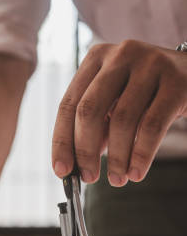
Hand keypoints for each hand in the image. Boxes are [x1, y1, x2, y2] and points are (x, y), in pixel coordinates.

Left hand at [52, 40, 186, 185]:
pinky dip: (141, 154)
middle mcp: (120, 56)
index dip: (62, 140)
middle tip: (88, 177)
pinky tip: (137, 172)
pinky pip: (152, 125)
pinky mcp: (178, 82)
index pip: (68, 104)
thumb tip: (75, 165)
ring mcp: (150, 65)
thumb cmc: (145, 91)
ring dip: (116, 156)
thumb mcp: (114, 99)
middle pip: (90, 110)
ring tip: (117, 179)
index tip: (60, 170)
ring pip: (122, 119)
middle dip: (85, 150)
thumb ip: (94, 125)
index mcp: (96, 58)